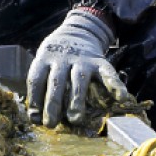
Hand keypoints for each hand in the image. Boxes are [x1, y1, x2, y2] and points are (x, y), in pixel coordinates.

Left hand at [26, 10, 128, 127]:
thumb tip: (34, 118)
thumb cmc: (55, 58)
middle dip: (52, 104)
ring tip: (75, 119)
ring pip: (78, 80)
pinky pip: (108, 73)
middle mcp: (62, 58)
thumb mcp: (43, 63)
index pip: (36, 79)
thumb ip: (39, 87)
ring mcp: (82, 59)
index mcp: (44, 58)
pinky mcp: (99, 61)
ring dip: (76, 99)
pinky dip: (115, 85)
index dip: (34, 99)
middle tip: (51, 123)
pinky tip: (121, 98)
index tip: (34, 119)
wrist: (77, 31)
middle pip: (56, 81)